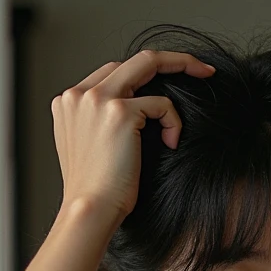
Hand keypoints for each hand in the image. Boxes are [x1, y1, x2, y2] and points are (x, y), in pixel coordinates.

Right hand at [52, 50, 214, 223]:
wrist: (90, 211)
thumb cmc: (98, 192)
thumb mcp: (91, 149)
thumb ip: (101, 124)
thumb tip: (135, 114)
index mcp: (68, 102)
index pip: (111, 73)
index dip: (144, 75)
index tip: (170, 80)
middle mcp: (79, 94)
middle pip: (131, 59)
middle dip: (172, 58)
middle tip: (202, 69)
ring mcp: (97, 100)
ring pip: (148, 64)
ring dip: (181, 70)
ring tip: (202, 83)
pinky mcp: (119, 112)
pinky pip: (161, 104)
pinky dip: (173, 122)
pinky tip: (171, 144)